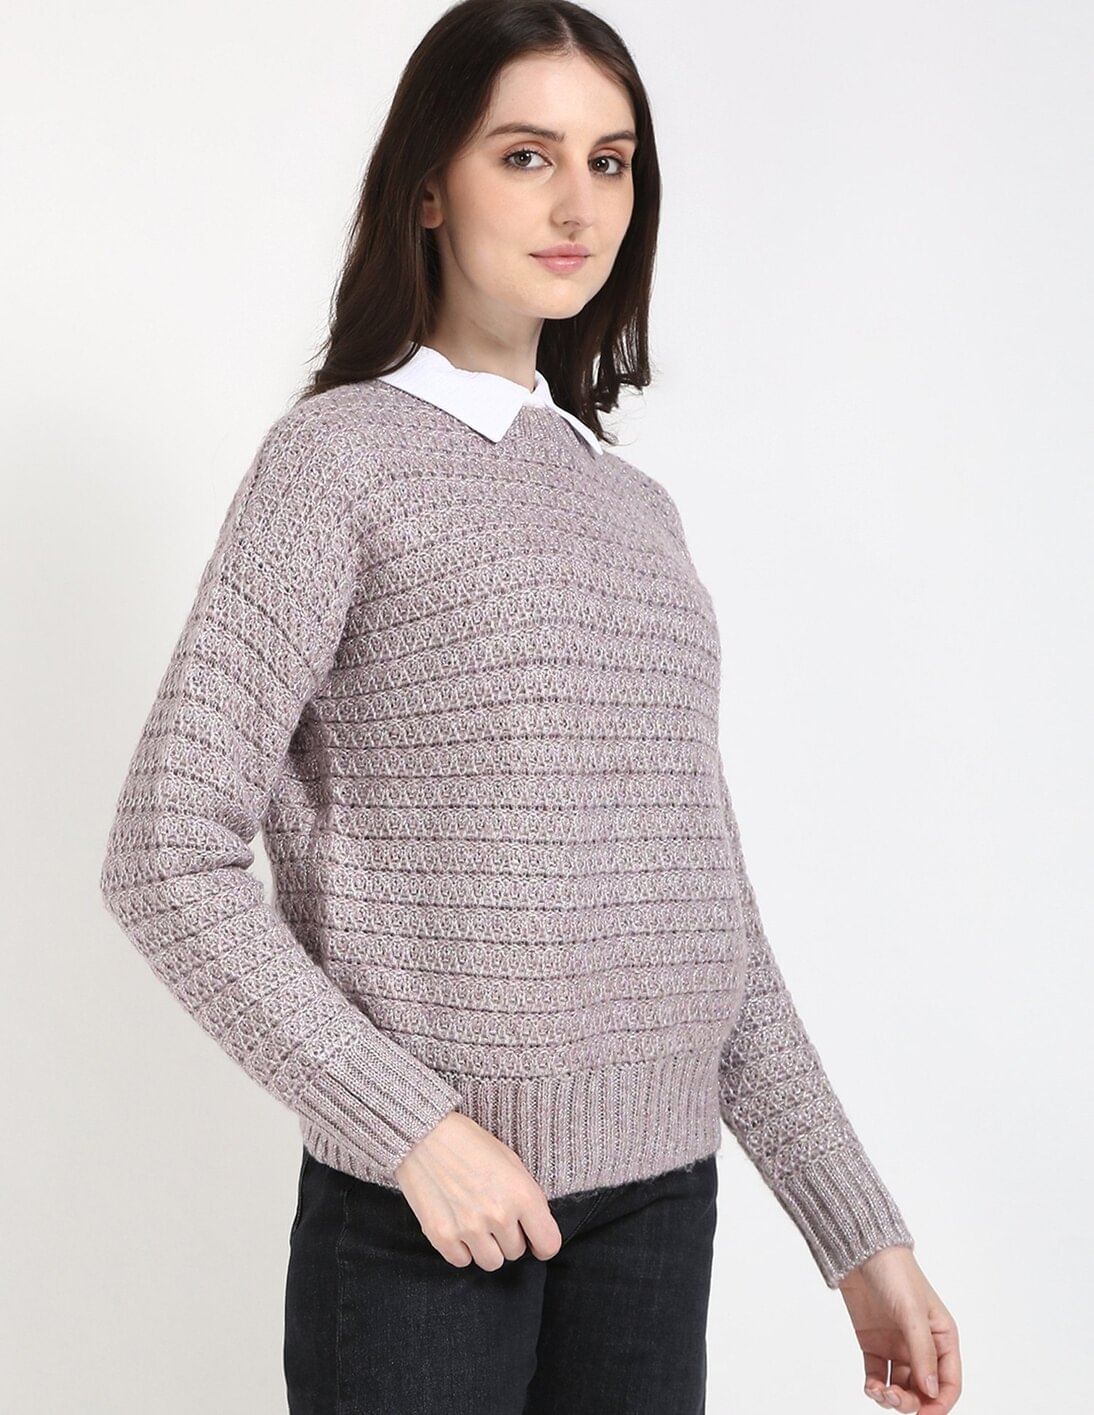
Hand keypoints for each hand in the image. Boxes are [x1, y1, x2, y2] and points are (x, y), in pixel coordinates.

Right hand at [394, 1111, 563, 1269]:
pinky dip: (461, 1248)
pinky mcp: (442, 1236)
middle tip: (493, 1214)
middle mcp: (499, 1215)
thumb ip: (527, 1198)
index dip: (542, 1243)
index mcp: (522, 1194)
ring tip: (476, 1222)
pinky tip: (457, 1225)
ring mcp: (469, 1228)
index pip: (548, 1244)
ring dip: (487, 1247)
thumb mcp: (511, 1162)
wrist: (424, 1135)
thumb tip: (534, 1230)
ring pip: (491, 1262)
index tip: (534, 1238)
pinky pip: (462, 1261)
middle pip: (516, 1253)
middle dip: (508, 1237)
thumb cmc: (471, 1144)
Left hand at [838, 1245, 961, 1411]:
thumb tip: (931, 1391)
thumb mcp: (912, 1312)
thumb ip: (922, 1353)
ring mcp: (897, 1346)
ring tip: (877, 1391)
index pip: (949, 1383)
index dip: (939, 1404)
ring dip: (891, 1398)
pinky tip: (870, 1386)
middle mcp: (922, 1345)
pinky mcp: (874, 1344)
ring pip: (900, 1387)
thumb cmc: (894, 1273)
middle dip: (910, 1403)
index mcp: (942, 1337)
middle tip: (893, 1398)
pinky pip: (878, 1376)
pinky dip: (874, 1387)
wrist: (859, 1251)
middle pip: (923, 1391)